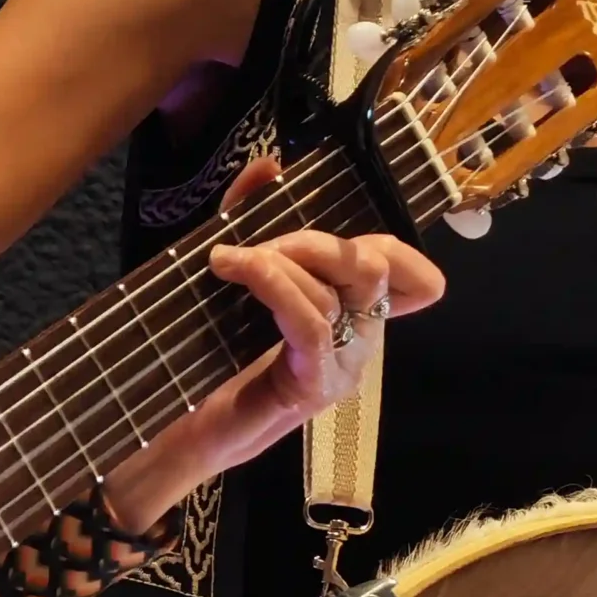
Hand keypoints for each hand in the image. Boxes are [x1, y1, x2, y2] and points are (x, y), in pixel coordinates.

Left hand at [103, 158, 444, 532]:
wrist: (186, 431)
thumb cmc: (214, 355)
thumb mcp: (237, 274)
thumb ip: (252, 217)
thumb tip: (269, 165)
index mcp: (355, 315)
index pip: (410, 274)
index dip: (394, 245)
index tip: (329, 224)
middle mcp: (362, 340)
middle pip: (374, 266)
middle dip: (313, 240)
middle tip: (257, 246)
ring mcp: (344, 367)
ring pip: (338, 291)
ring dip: (279, 261)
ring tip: (229, 260)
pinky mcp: (315, 387)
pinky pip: (312, 324)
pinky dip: (273, 285)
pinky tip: (234, 270)